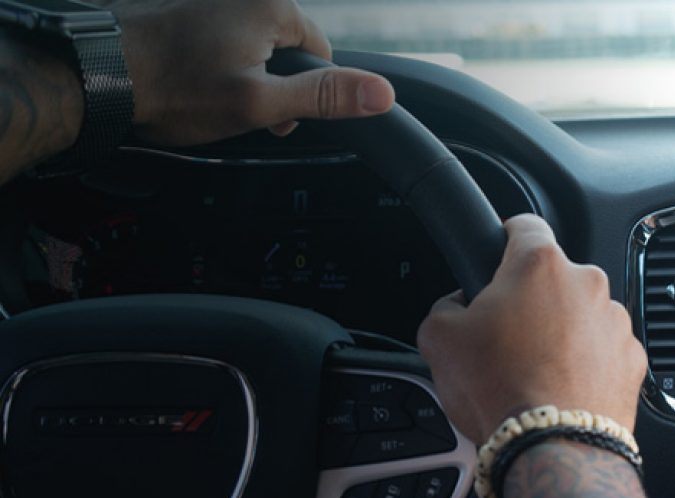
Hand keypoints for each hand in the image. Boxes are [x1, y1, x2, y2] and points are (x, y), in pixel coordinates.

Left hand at [99, 0, 395, 144]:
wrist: (98, 75)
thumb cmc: (173, 89)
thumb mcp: (260, 102)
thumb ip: (325, 96)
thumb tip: (383, 95)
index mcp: (270, 5)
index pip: (320, 52)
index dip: (303, 93)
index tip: (274, 116)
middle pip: (285, 46)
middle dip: (270, 83)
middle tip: (239, 111)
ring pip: (251, 44)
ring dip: (241, 75)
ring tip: (208, 96)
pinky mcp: (185, 6)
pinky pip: (221, 37)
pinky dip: (213, 61)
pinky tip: (191, 81)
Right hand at [418, 215, 647, 442]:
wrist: (554, 450)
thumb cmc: (501, 391)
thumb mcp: (439, 338)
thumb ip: (446, 305)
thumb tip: (458, 306)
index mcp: (540, 265)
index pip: (525, 224)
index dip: (506, 237)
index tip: (500, 251)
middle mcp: (588, 284)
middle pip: (555, 277)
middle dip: (532, 299)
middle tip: (507, 336)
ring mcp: (616, 322)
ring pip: (582, 314)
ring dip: (563, 331)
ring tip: (535, 369)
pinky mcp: (634, 359)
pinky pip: (605, 349)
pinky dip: (588, 362)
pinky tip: (563, 387)